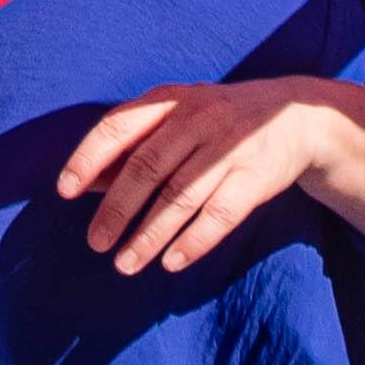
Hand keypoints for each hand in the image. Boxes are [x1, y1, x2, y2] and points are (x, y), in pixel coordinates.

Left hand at [58, 76, 364, 275]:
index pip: (119, 126)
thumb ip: (134, 144)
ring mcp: (230, 147)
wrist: (298, 115)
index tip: (65, 190)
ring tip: (125, 264)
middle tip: (95, 243)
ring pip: (180, 198)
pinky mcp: (258, 176)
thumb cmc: (220, 121)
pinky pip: (220, 215)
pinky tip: (171, 262)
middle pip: (147, 168)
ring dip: (149, 236)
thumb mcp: (178, 117)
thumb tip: (85, 183)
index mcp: (171, 100)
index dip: (89, 157)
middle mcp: (198, 118)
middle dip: (116, 210)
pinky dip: (194, 242)